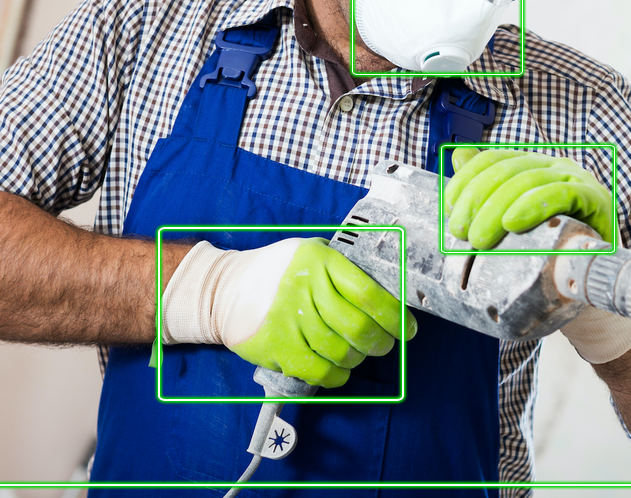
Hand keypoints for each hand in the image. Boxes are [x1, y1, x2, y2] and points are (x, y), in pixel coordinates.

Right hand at [162, 237, 415, 387]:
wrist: (223, 289)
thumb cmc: (278, 272)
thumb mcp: (311, 255)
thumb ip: (344, 271)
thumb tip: (389, 298)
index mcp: (320, 260)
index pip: (368, 292)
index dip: (393, 315)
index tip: (407, 327)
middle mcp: (304, 288)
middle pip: (357, 327)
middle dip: (380, 342)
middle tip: (385, 345)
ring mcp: (288, 319)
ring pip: (340, 352)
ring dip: (357, 359)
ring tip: (358, 354)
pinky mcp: (275, 346)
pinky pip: (318, 371)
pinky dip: (336, 376)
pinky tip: (339, 369)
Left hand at [445, 148, 616, 248]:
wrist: (596, 274)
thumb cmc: (553, 245)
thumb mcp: (515, 218)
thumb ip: (488, 186)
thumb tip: (458, 156)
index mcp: (533, 166)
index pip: (493, 159)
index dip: (466, 180)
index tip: (449, 210)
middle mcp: (554, 165)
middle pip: (507, 171)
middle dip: (477, 200)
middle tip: (461, 232)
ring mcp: (576, 179)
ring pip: (529, 181)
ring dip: (496, 209)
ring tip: (479, 238)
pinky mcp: (595, 199)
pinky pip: (561, 194)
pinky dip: (533, 206)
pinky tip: (513, 223)